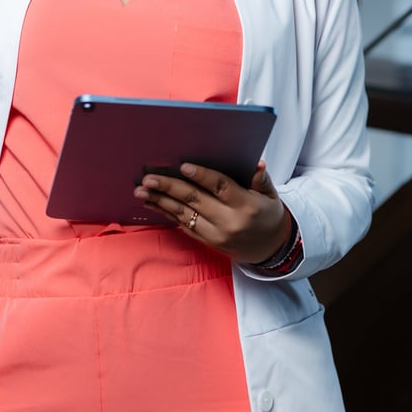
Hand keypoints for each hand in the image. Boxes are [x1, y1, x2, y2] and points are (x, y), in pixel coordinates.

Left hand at [133, 160, 288, 266]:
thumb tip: (256, 163)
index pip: (221, 187)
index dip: (202, 176)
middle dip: (169, 187)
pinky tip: (152, 203)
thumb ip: (261, 179)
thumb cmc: (267, 214)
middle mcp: (228, 222)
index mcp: (245, 206)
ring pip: (183, 214)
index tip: (182, 166)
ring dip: (160, 201)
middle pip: (195, 200)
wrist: (270, 249)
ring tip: (141, 191)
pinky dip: (166, 213)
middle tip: (149, 178)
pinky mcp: (207, 242)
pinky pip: (183, 225)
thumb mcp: (271, 196)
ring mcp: (215, 235)